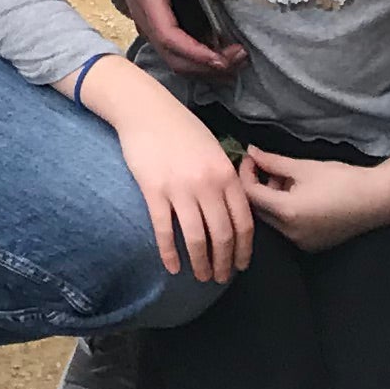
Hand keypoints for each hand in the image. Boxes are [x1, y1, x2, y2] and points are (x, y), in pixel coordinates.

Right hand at [76, 57, 253, 283]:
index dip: (243, 250)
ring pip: (196, 238)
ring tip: (200, 277)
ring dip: (200, 263)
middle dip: (223, 263)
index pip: (243, 223)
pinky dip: (169, 253)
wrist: (146, 110)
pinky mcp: (154, 191)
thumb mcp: (214, 150)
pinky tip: (172, 267)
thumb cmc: (181, 128)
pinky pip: (164, 230)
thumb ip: (226, 179)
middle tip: (220, 278)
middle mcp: (207, 184)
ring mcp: (180, 189)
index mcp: (226, 175)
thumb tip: (232, 211)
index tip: (240, 265)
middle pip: (222, 235)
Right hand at [107, 0, 245, 74]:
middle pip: (174, 58)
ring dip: (205, 69)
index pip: (169, 37)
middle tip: (238, 59)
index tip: (221, 58)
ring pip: (176, 61)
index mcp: (147, 2)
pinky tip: (221, 57)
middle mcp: (146, 22)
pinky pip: (177, 54)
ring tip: (235, 61)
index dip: (195, 52)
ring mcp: (150, 29)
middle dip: (207, 67)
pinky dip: (199, 62)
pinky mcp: (158, 29)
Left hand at [240, 144, 389, 253]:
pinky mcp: (311, 245)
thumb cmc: (341, 179)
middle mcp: (290, 233)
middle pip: (258, 209)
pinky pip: (287, 228)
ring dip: (272, 199)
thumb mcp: (303, 166)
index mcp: (286, 212)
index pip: (250, 194)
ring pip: (272, 219)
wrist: (377, 200)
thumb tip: (251, 152)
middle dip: (257, 186)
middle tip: (266, 166)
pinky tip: (298, 195)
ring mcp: (301, 242)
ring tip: (287, 179)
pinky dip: (285, 211)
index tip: (251, 157)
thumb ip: (272, 161)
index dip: (246, 173)